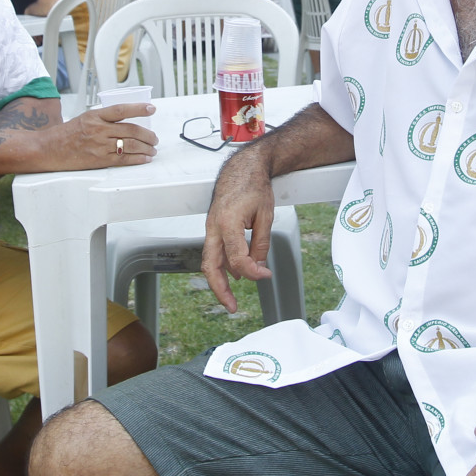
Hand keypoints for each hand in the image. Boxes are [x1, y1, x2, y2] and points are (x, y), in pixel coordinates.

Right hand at [47, 104, 156, 168]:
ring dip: (146, 147)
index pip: (121, 110)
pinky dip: (138, 159)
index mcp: (95, 116)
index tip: (151, 108)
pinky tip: (144, 158)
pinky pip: (123, 159)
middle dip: (148, 135)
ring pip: (130, 145)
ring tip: (152, 149)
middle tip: (154, 137)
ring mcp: (99, 145)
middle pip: (131, 130)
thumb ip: (103, 119)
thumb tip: (126, 121)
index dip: (138, 108)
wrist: (49, 149)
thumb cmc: (66, 134)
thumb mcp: (84, 118)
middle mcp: (98, 129)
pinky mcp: (99, 160)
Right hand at [201, 146, 276, 312]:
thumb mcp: (266, 216)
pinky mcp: (212, 227)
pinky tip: (234, 274)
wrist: (242, 168)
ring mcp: (210, 227)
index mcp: (228, 223)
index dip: (252, 271)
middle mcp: (214, 227)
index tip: (265, 275)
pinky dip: (222, 266)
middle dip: (220, 290)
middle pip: (210, 266)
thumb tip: (258, 267)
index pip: (237, 258)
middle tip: (232, 307)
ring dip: (220, 280)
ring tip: (231, 298)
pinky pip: (214, 251)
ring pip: (209, 261)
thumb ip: (261, 244)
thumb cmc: (254, 186)